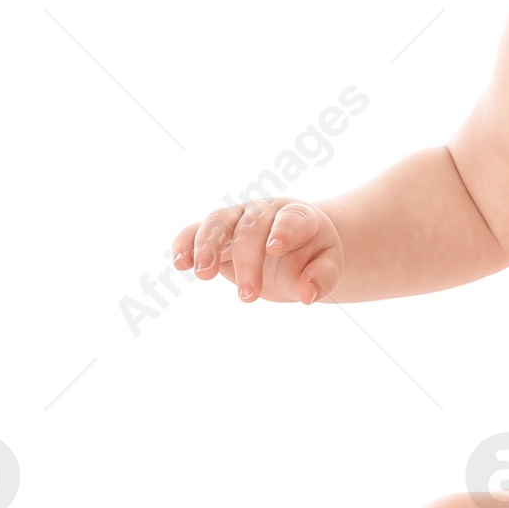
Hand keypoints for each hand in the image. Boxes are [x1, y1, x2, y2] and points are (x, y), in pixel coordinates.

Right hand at [172, 198, 343, 304]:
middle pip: (251, 228)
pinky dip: (184, 243)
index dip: (282, 231)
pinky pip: (195, 230)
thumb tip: (306, 296)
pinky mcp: (216, 232)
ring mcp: (237, 218)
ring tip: (203, 274)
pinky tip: (180, 262)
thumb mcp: (328, 265)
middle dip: (247, 261)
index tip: (275, 249)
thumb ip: (321, 277)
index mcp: (298, 215)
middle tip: (249, 296)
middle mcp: (264, 212)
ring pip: (218, 223)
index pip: (290, 219)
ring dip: (208, 247)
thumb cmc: (314, 254)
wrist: (297, 245)